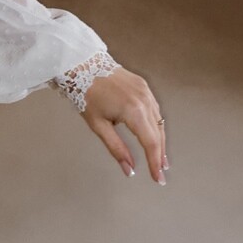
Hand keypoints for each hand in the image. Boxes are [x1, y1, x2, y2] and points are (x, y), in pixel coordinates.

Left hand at [82, 66, 168, 183]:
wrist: (82, 65)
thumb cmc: (85, 94)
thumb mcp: (98, 125)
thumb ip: (116, 148)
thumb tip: (129, 169)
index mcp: (134, 111)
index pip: (151, 143)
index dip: (155, 163)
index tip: (158, 178)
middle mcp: (144, 101)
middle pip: (158, 134)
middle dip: (160, 154)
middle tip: (160, 171)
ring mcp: (146, 92)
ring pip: (159, 121)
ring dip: (160, 140)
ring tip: (159, 157)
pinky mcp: (144, 86)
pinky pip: (155, 109)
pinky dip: (155, 124)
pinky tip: (153, 134)